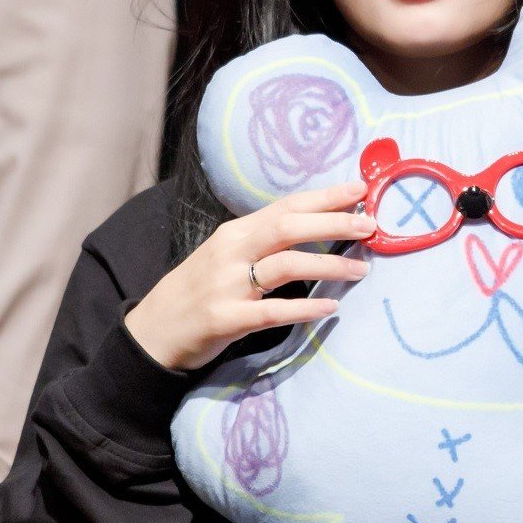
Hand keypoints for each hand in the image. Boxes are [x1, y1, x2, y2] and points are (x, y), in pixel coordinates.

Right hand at [124, 181, 375, 371]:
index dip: (325, 197)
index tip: (360, 190)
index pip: (287, 206)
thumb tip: (318, 227)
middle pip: (289, 227)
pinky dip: (304, 308)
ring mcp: (227, 285)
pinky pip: (273, 311)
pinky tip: (329, 307)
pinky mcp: (226, 318)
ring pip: (286, 264)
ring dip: (329, 266)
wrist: (153, 331)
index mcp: (236, 232)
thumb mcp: (228, 256)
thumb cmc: (200, 289)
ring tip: (361, 271)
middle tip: (370, 226)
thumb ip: (265, 241)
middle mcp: (231, 251)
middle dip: (333, 224)